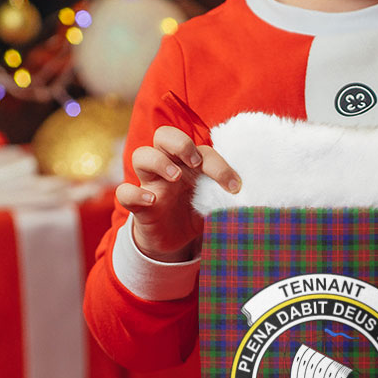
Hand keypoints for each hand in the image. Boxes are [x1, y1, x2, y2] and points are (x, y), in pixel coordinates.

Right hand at [115, 125, 239, 261]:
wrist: (175, 242)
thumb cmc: (196, 212)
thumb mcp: (214, 203)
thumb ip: (227, 196)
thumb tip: (252, 196)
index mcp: (189, 163)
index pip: (201, 149)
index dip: (219, 165)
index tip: (234, 186)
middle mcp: (168, 166)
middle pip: (164, 135)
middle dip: (180, 143)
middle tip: (195, 162)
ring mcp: (150, 183)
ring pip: (141, 155)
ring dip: (159, 161)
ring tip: (176, 177)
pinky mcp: (137, 205)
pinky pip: (124, 192)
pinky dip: (134, 193)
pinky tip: (152, 201)